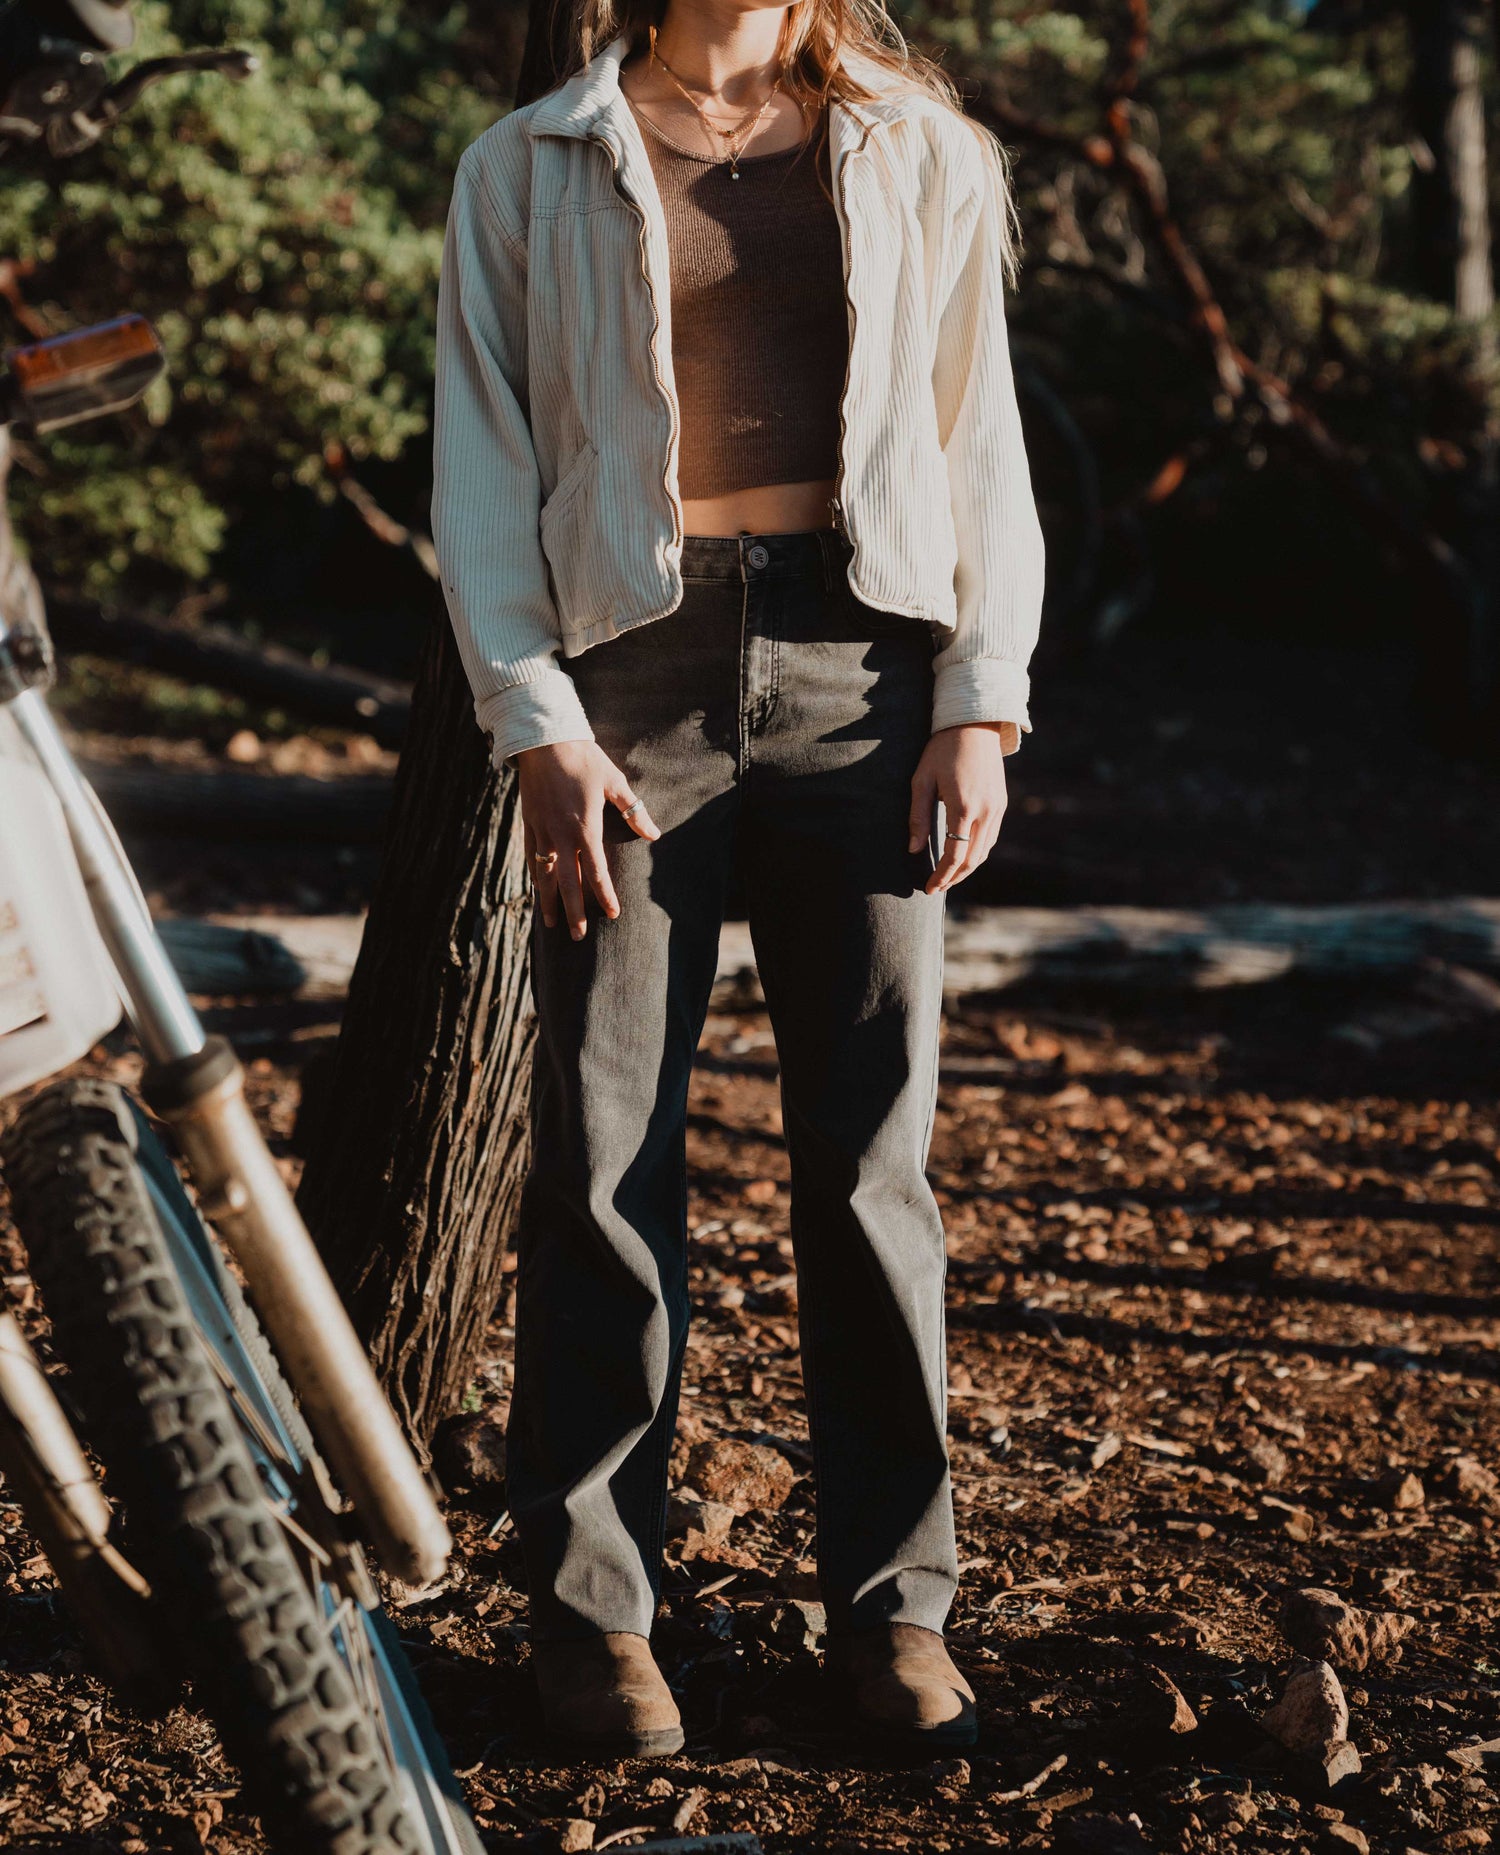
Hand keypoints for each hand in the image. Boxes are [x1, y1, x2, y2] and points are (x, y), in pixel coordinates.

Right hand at [515, 740, 660, 938]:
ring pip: (544, 875)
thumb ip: (634, 811)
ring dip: (549, 901)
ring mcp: (542, 831)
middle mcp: (562, 836)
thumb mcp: (614, 782)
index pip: (597, 872)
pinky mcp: (529, 823)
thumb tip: (654, 834)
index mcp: (586, 828)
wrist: (544, 740)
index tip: (612, 915)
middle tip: (578, 937)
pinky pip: (532, 857)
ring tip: (552, 924)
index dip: (604, 896)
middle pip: (568, 883)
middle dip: (574, 912)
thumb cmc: (584, 759)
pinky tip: (538, 890)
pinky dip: (535, 877)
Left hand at [908, 724, 1009, 894]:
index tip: (929, 887)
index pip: (954, 855)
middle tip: (935, 887)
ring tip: (947, 876)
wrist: (974, 726)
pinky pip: (991, 839)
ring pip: (984, 852)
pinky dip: (977, 854)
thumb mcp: (922, 780)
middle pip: (971, 860)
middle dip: (953, 878)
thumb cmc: (942, 751)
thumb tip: (914, 848)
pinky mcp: (1001, 804)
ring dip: (966, 869)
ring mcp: (997, 809)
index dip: (941, 876)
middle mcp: (985, 812)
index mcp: (963, 807)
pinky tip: (963, 857)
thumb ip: (918, 816)